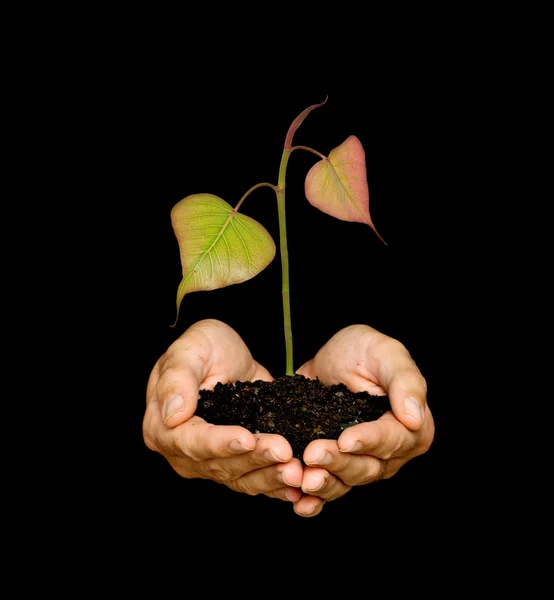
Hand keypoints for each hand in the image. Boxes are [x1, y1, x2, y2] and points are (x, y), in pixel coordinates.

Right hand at [143, 319, 303, 502]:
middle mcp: (185, 452)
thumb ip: (177, 378)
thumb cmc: (203, 346)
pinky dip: (277, 484)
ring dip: (270, 476)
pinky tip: (298, 484)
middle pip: (219, 465)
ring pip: (240, 477)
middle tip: (285, 452)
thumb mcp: (190, 349)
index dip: (220, 443)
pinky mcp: (236, 462)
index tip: (247, 438)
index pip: (190, 442)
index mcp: (163, 427)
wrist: (227, 351)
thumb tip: (173, 415)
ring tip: (296, 470)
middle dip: (254, 459)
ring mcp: (211, 461)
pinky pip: (255, 479)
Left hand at [295, 324, 434, 515]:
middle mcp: (390, 452)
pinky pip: (329, 488)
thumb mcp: (386, 352)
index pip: (392, 439)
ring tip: (303, 478)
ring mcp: (362, 461)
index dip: (369, 441)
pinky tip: (300, 504)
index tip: (346, 439)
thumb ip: (405, 381)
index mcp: (411, 427)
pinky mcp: (337, 464)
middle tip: (312, 454)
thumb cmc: (364, 350)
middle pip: (368, 466)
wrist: (331, 357)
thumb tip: (414, 418)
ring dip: (325, 483)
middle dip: (339, 462)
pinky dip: (315, 500)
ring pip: (346, 481)